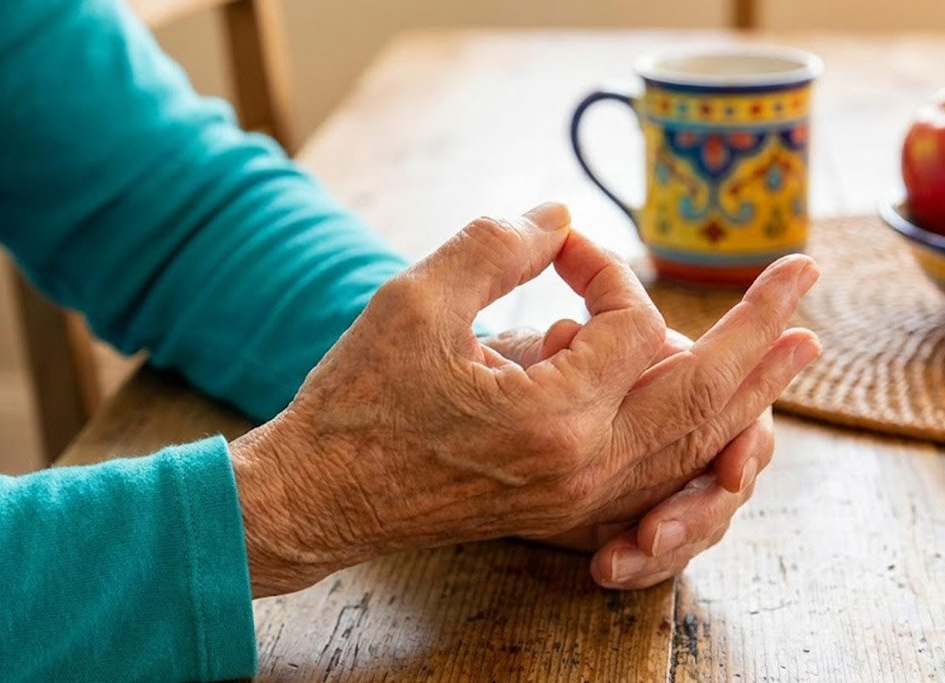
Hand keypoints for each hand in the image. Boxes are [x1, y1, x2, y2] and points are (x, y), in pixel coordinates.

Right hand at [229, 203, 819, 596]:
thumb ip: (498, 245)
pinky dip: (693, 439)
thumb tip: (559, 214)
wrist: (322, 495)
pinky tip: (715, 416)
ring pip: (690, 446)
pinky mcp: (563, 509)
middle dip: (754, 335)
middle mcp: (582, 468)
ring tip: (791, 353)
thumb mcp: (417, 302)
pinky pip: (656, 477)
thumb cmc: (358, 400)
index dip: (607, 270)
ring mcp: (578, 498)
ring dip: (744, 393)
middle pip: (700, 396)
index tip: (561, 247)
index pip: (632, 328)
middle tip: (800, 284)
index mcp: (552, 418)